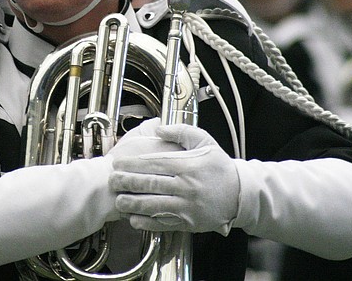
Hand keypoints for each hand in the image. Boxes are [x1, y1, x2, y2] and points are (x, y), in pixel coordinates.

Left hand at [109, 124, 239, 233]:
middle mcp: (186, 187)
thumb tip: (158, 129)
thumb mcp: (205, 141)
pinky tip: (133, 219)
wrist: (240, 195)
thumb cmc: (220, 167)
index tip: (117, 163)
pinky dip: (146, 222)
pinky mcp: (188, 223)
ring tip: (118, 200)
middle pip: (150, 184)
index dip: (132, 164)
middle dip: (127, 183)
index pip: (153, 164)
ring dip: (132, 204)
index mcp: (187, 166)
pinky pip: (163, 223)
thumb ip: (181, 131)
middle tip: (111, 181)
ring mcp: (187, 207)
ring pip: (153, 205)